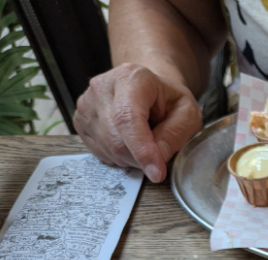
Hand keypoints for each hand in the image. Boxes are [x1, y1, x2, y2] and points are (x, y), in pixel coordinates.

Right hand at [73, 64, 201, 182]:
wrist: (148, 88)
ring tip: (145, 143)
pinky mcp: (80, 119)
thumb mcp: (187, 114)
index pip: (127, 118)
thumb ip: (175, 135)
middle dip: (141, 159)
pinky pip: (99, 151)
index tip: (157, 173)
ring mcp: (86, 103)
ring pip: (107, 148)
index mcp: (131, 77)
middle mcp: (102, 87)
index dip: (142, 149)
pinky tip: (130, 143)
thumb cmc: (169, 100)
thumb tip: (157, 160)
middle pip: (115, 138)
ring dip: (131, 159)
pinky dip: (118, 157)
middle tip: (158, 157)